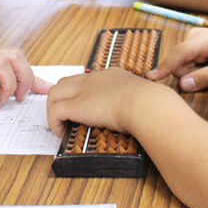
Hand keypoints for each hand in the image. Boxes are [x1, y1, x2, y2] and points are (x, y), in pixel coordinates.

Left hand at [46, 68, 168, 135]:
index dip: (82, 93)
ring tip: (61, 125)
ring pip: (54, 94)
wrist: (146, 104)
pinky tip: (61, 132)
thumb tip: (154, 110)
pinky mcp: (75, 106)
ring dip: (54, 109)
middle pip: (66, 83)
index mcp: (112, 75)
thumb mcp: (147, 97)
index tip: (86, 106)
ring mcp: (82, 91)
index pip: (88, 80)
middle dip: (62, 98)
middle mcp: (93, 80)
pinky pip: (54, 112)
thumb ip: (144, 101)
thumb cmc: (153, 104)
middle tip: (67, 115)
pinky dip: (54, 122)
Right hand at [146, 28, 207, 90]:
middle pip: (179, 63)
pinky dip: (197, 68)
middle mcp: (193, 37)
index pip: (177, 55)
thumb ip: (205, 77)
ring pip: (182, 65)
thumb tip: (183, 85)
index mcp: (202, 39)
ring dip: (195, 72)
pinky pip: (188, 62)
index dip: (164, 68)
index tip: (150, 77)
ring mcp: (194, 40)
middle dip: (191, 73)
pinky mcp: (195, 45)